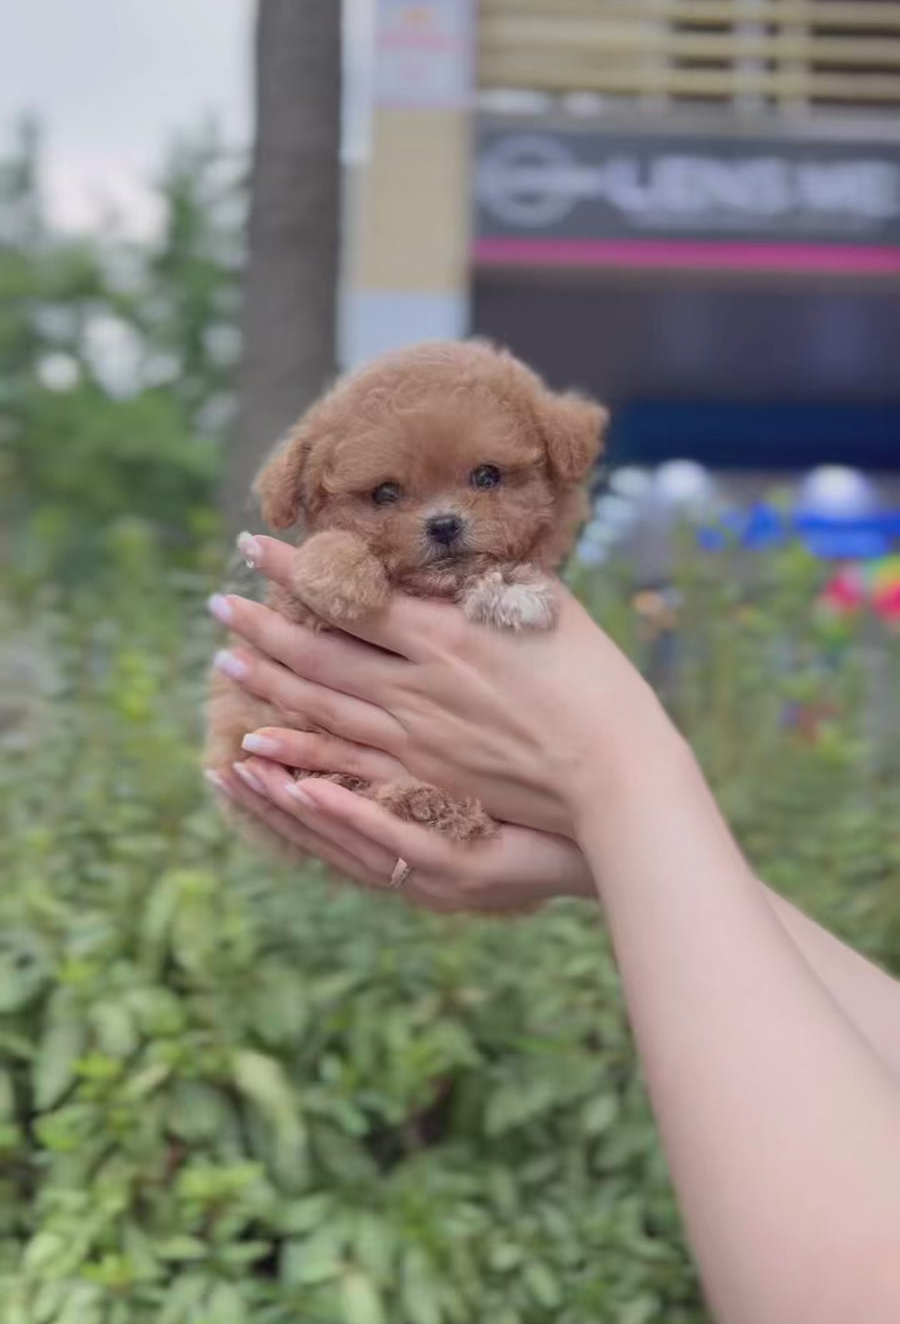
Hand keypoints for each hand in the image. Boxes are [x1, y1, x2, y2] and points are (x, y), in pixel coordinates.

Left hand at [208, 534, 662, 840]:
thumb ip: (490, 582)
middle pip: (319, 650)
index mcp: (445, 631)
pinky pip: (342, 762)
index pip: (350, 592)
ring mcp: (414, 736)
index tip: (254, 544)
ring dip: (268, 681)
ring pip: (320, 704)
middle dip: (262, 625)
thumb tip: (455, 551)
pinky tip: (259, 741)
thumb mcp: (545, 608)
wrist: (614, 772)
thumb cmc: (595, 682)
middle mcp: (417, 682)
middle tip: (218, 606)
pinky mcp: (422, 779)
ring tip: (225, 662)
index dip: (295, 567)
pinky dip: (295, 749)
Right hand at [210, 751, 595, 914]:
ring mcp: (432, 855)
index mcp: (414, 826)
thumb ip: (446, 732)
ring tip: (244, 766)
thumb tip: (415, 678)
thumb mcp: (490, 767)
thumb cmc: (559, 792)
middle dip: (265, 791)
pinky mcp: (460, 856)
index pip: (334, 800)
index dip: (281, 779)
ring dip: (288, 799)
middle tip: (216, 760)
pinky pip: (394, 838)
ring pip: (344, 834)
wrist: (623, 832)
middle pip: (323, 823)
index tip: (233, 750)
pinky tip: (313, 792)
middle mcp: (413, 851)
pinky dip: (350, 817)